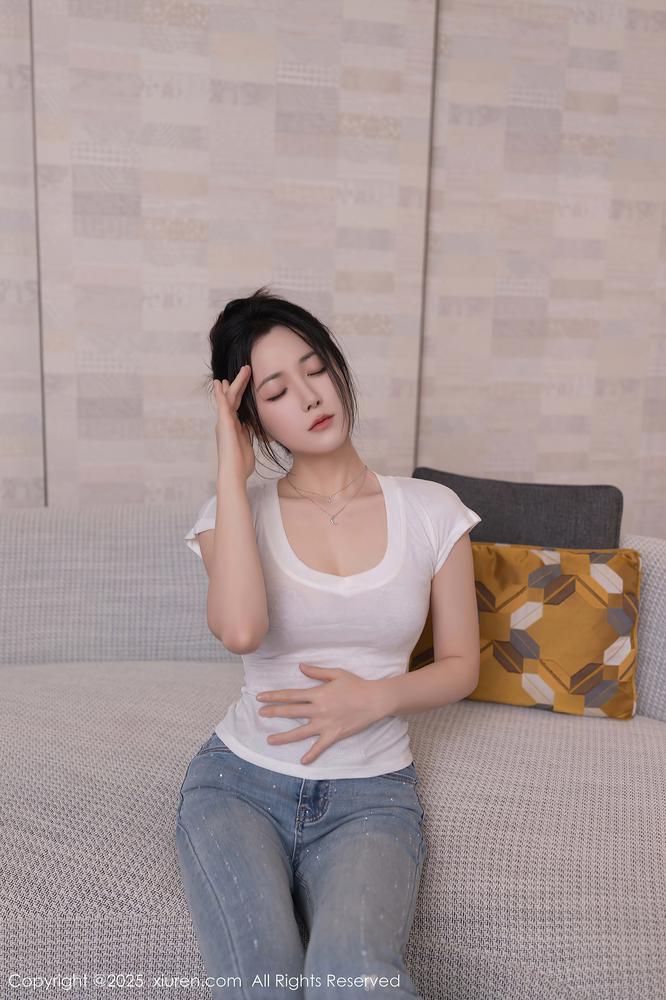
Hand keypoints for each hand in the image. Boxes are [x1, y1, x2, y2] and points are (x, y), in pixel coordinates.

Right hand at [213, 365, 254, 482]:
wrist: (234, 472)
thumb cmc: (242, 464)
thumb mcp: (248, 445)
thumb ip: (248, 434)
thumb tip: (252, 426)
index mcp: (234, 427)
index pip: (239, 406)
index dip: (242, 393)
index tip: (245, 382)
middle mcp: (227, 422)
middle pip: (235, 398)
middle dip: (240, 383)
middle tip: (247, 369)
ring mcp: (224, 422)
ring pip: (230, 397)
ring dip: (236, 383)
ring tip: (244, 369)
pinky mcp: (224, 423)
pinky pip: (222, 404)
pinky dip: (220, 393)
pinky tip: (219, 383)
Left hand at [255, 663, 382, 764]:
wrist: (375, 700)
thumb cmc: (357, 685)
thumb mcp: (336, 674)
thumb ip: (316, 672)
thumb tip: (300, 667)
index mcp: (317, 693)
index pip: (290, 695)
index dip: (274, 696)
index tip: (261, 697)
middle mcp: (318, 709)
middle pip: (291, 711)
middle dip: (274, 712)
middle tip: (260, 714)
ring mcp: (325, 724)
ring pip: (300, 732)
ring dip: (283, 736)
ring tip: (269, 740)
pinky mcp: (334, 735)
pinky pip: (320, 747)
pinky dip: (312, 755)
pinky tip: (302, 762)